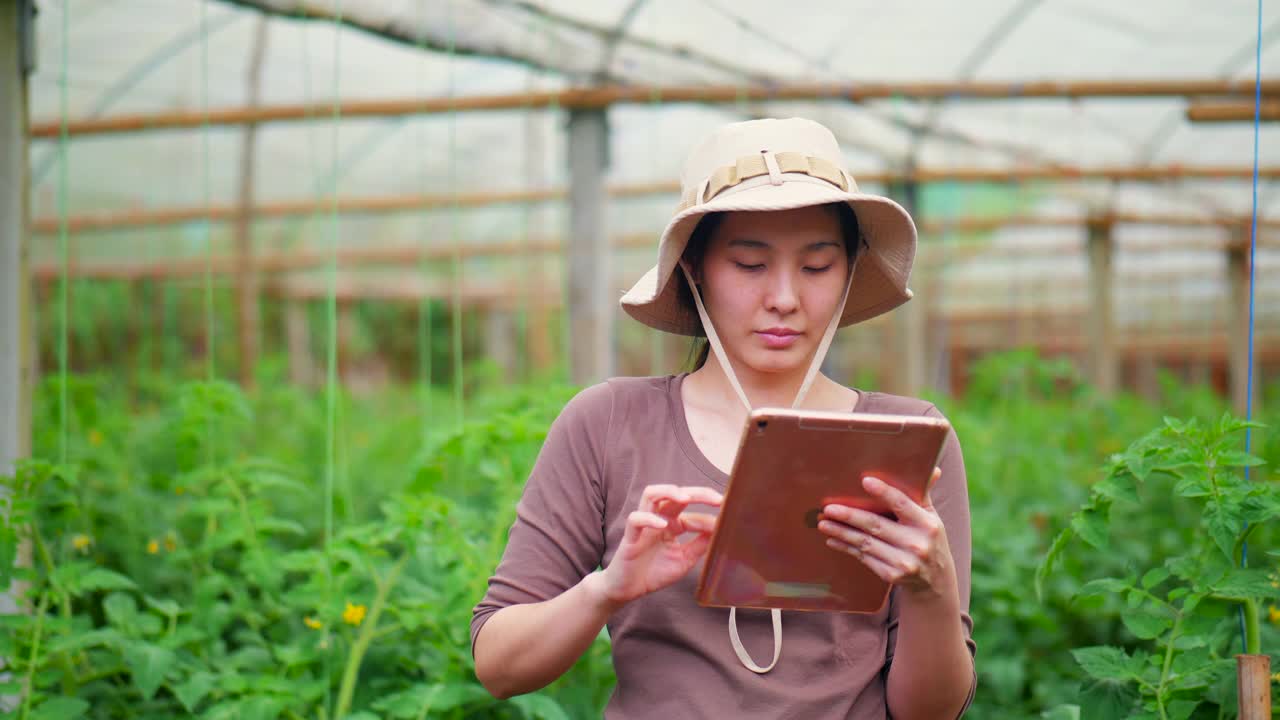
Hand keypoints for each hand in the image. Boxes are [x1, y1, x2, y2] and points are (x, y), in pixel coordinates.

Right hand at [595, 484, 722, 608]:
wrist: (627, 590)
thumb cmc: (653, 572)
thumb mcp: (684, 560)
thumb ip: (700, 545)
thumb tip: (721, 531)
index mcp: (672, 524)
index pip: (692, 513)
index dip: (709, 517)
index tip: (727, 521)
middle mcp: (658, 519)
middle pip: (675, 494)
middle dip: (697, 493)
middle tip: (717, 498)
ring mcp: (643, 525)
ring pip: (651, 494)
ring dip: (669, 491)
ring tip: (686, 497)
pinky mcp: (630, 537)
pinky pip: (635, 519)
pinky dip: (649, 519)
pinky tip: (663, 525)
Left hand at [817, 468, 956, 599]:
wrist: (936, 580)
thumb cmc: (928, 539)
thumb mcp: (931, 517)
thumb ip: (923, 494)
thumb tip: (932, 469)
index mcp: (927, 524)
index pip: (902, 504)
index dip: (884, 492)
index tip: (865, 481)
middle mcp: (916, 543)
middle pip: (876, 525)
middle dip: (850, 516)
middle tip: (828, 508)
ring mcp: (904, 562)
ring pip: (865, 543)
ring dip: (841, 532)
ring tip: (823, 523)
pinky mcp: (891, 575)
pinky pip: (863, 558)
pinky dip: (846, 548)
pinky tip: (832, 540)